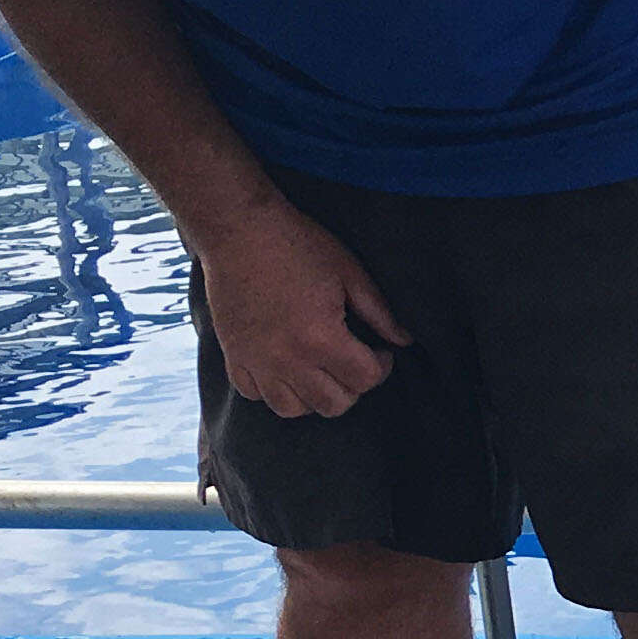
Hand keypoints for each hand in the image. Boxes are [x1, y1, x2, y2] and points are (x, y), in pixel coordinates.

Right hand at [188, 199, 409, 418]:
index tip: (380, 351)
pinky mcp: (233, 355)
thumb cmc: (296, 244)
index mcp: (320, 337)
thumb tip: (404, 340)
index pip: (365, 379)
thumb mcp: (348, 271)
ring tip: (321, 369)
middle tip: (353, 360)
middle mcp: (287, 358)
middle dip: (353, 386)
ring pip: (293, 409)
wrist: (237, 229)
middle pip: (333, 404)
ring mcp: (256, 361)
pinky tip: (286, 367)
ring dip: (314, 396)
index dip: (382, 366)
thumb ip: (379, 312)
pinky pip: (256, 395)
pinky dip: (274, 389)